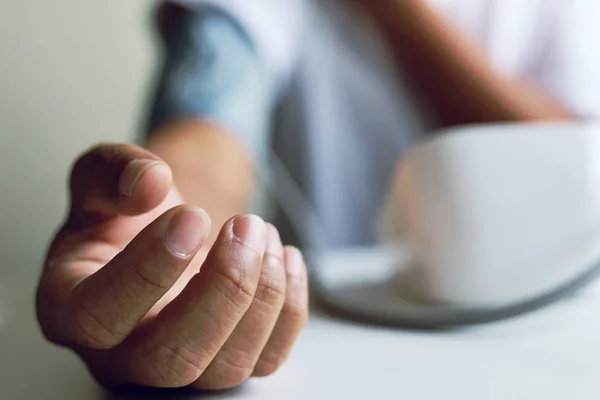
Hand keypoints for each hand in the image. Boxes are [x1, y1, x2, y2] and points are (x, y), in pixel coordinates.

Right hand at [36, 143, 308, 389]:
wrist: (160, 233)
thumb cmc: (124, 216)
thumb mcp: (102, 178)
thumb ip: (113, 170)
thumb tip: (150, 184)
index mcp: (71, 309)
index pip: (100, 315)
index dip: (150, 269)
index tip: (193, 217)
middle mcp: (122, 353)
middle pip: (172, 359)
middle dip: (223, 289)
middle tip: (245, 227)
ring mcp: (179, 364)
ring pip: (226, 367)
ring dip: (263, 295)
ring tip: (263, 232)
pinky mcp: (226, 359)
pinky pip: (267, 359)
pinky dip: (289, 309)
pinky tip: (286, 258)